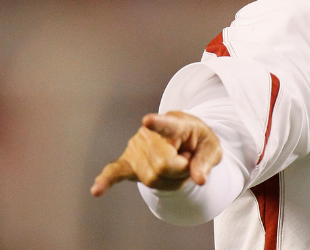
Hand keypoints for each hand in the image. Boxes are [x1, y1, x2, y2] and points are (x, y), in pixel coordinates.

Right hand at [90, 111, 221, 196]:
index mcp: (176, 124)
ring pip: (152, 177)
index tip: (147, 120)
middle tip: (186, 160)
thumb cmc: (198, 141)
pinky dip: (106, 181)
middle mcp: (151, 134)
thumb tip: (199, 180)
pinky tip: (97, 190)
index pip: (167, 125)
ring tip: (174, 164)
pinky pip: (115, 171)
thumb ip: (206, 162)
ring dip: (168, 179)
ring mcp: (136, 146)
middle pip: (164, 165)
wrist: (184, 137)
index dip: (157, 123)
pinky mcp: (127, 160)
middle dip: (180, 171)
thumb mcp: (212, 148)